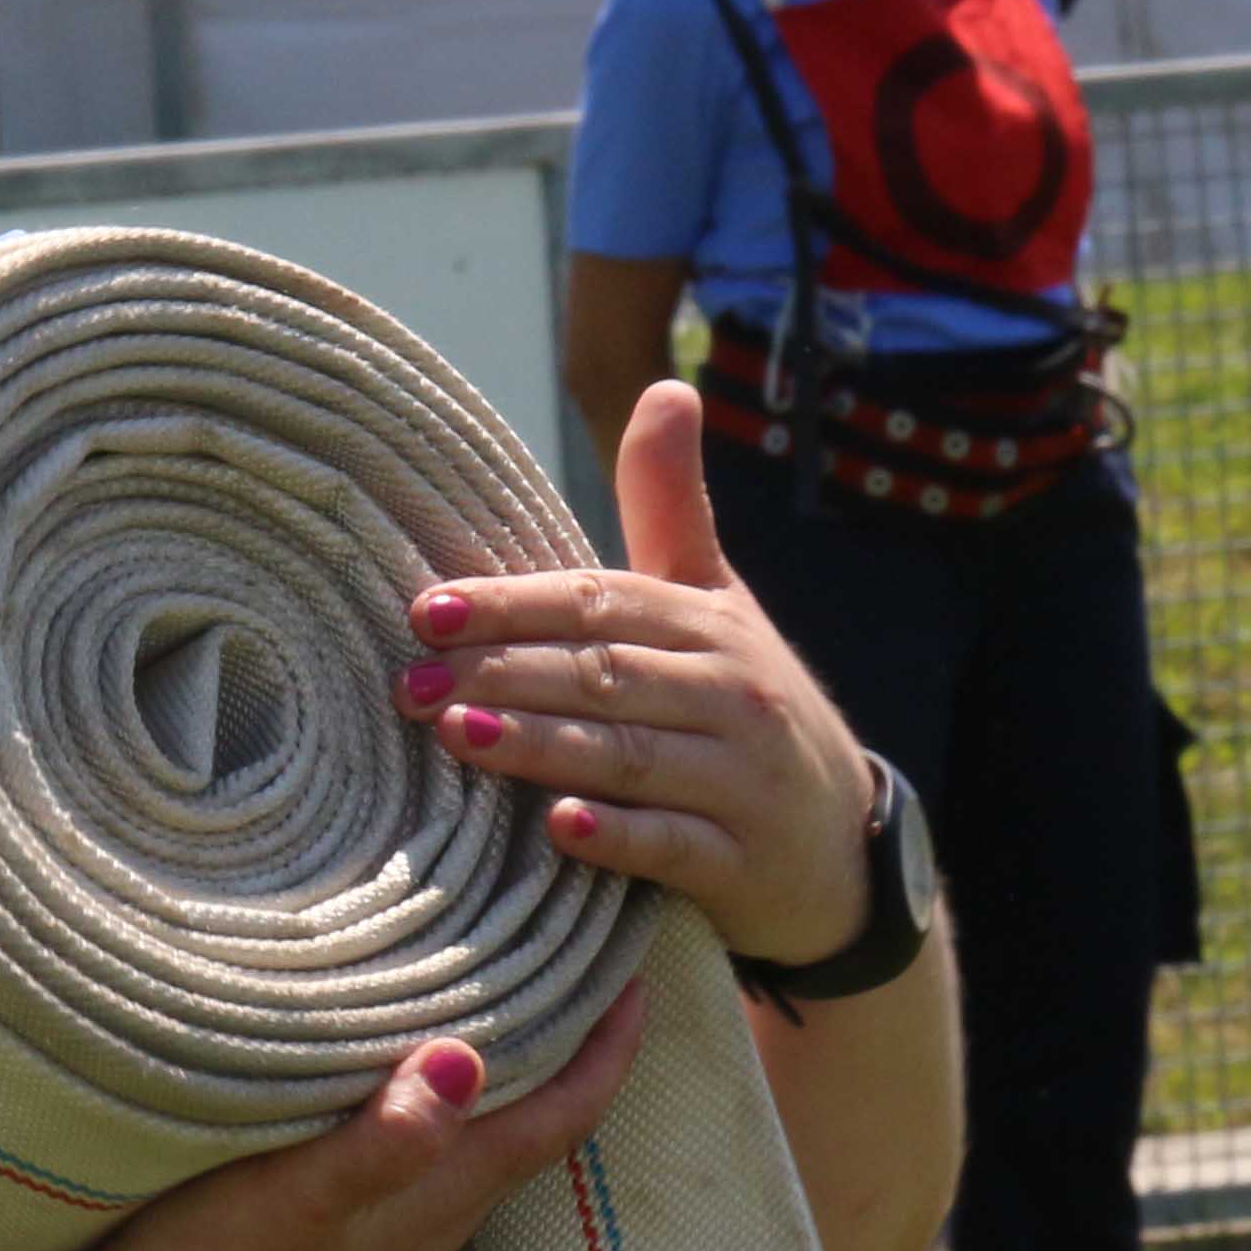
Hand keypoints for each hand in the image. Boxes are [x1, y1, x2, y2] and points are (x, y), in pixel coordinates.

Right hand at [48, 982, 643, 1250]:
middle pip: (534, 1124)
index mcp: (440, 1200)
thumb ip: (387, 1140)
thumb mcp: (297, 1195)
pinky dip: (441, 1091)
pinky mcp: (341, 1222)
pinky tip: (402, 1060)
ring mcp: (387, 1225)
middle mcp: (432, 1216)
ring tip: (506, 987)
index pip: (557, 1122)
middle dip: (569, 1046)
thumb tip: (471, 1067)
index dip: (606, 1055)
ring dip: (510, 1069)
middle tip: (575, 956)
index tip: (634, 978)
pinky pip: (425, 1143)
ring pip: (481, 1136)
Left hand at [393, 380, 873, 966]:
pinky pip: (675, 846)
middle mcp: (733, 695)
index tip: (427, 610)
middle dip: (502, 674)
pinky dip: (618, 839)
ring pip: (632, 755)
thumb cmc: (745, 710)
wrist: (841, 852)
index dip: (514, 603)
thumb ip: (670, 509)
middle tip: (409, 684)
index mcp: (711, 627)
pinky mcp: (743, 864)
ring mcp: (742, 782)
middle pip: (604, 674)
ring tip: (457, 734)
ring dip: (542, 744)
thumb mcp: (718, 604)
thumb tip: (664, 387)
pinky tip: (559, 828)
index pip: (601, 603)